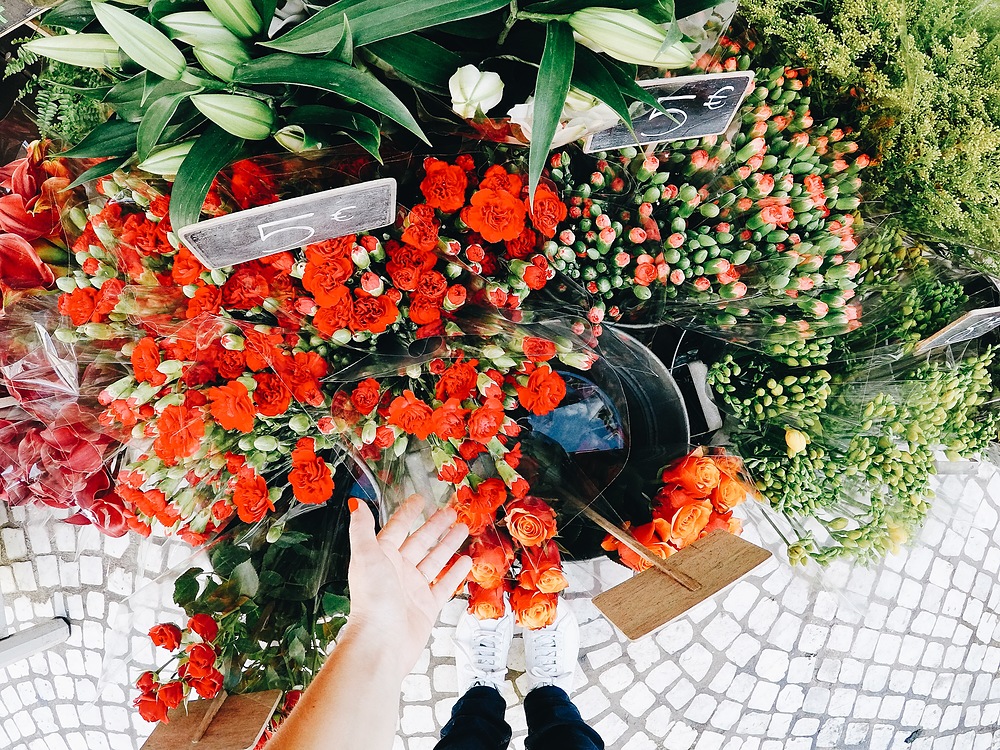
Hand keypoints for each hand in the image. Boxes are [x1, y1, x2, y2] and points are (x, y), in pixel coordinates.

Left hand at [345, 494, 471, 678]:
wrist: (382, 642)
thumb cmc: (372, 600)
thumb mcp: (366, 556)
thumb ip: (362, 529)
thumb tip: (354, 503)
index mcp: (382, 556)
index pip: (397, 528)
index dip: (408, 513)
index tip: (419, 499)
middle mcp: (398, 571)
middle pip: (420, 542)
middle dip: (435, 526)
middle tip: (451, 512)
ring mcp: (413, 589)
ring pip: (435, 560)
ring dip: (448, 544)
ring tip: (463, 529)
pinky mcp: (427, 606)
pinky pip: (444, 585)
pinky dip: (455, 572)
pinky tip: (466, 561)